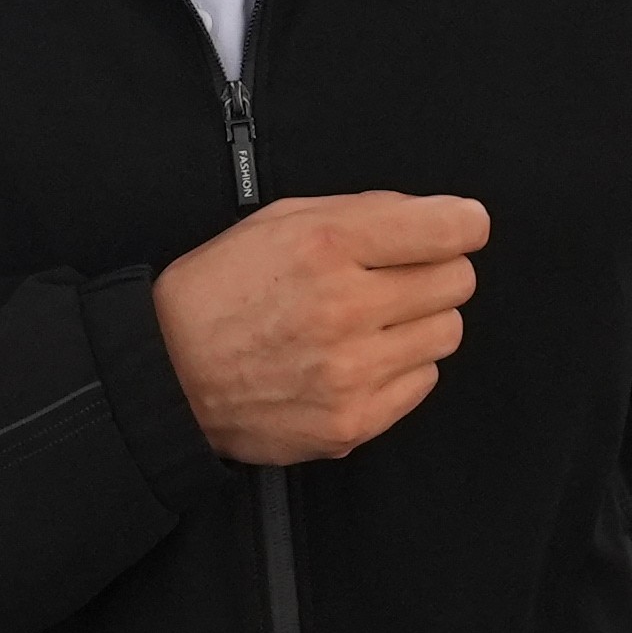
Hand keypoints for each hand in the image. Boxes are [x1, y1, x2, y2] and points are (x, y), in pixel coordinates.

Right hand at [153, 193, 487, 464]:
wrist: (168, 376)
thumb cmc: (222, 291)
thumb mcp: (279, 221)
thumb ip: (362, 210)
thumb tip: (438, 216)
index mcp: (326, 246)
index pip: (445, 230)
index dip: (463, 224)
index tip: (462, 227)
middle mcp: (343, 308)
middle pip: (456, 281)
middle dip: (435, 271)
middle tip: (396, 278)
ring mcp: (351, 372)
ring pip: (447, 333)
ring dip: (420, 321)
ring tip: (373, 321)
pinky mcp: (352, 422)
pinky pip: (423, 382)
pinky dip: (402, 367)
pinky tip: (359, 358)